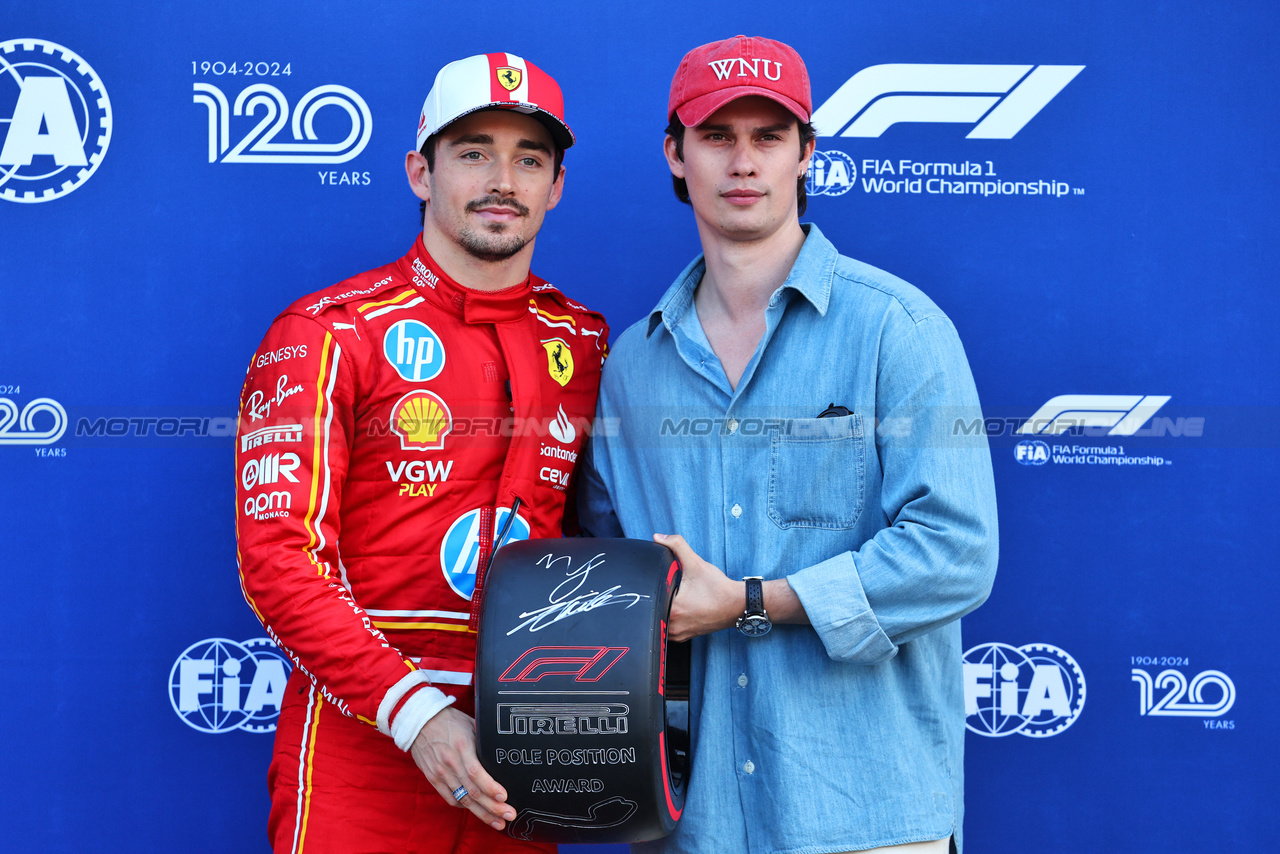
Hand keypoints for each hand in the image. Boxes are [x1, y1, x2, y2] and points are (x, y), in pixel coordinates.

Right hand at [409, 706, 514, 830]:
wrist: (420, 722)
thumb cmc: (450, 721)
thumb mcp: (471, 724)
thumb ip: (484, 741)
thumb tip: (502, 752)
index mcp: (462, 747)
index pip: (476, 773)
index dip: (491, 788)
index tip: (504, 797)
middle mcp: (451, 762)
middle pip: (473, 792)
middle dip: (493, 807)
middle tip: (509, 816)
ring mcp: (441, 773)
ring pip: (464, 799)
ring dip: (482, 813)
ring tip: (497, 822)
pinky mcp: (433, 778)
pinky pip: (450, 798)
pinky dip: (464, 806)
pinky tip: (477, 811)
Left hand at [654, 533, 740, 640]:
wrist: (737, 605)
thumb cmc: (719, 588)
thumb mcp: (696, 563)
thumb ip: (676, 546)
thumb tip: (659, 537)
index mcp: (673, 608)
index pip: (650, 597)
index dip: (654, 586)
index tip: (665, 581)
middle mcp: (673, 625)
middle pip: (653, 608)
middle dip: (659, 597)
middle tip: (673, 590)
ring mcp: (678, 634)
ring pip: (660, 620)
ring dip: (663, 609)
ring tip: (676, 599)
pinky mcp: (684, 637)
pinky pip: (668, 628)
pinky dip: (671, 618)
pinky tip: (681, 608)